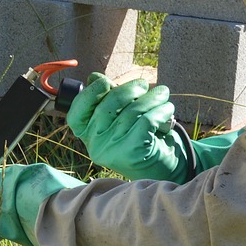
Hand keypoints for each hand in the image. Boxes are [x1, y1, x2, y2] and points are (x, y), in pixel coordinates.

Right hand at [65, 74, 191, 182]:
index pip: (78, 109)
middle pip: (109, 104)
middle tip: (144, 86)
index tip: (108, 83)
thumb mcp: (119, 118)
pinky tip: (167, 110)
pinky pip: (146, 121)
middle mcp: (95, 143)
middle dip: (130, 89)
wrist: (162, 167)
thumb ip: (106, 99)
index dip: (91, 91)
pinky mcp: (131, 153)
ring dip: (153, 98)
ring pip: (132, 111)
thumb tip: (94, 77)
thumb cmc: (138, 136)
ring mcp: (111, 150)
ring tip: (162, 95)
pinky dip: (161, 111)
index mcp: (86, 133)